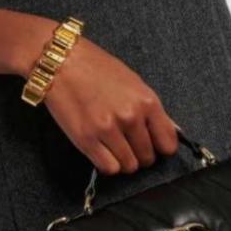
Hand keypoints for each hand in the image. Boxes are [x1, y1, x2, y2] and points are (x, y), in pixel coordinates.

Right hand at [43, 36, 179, 174]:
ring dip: (124, 161)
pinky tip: (102, 151)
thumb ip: (151, 110)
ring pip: (129, 166)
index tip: (152, 145)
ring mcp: (108, 130)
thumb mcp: (133, 82)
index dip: (160, 148)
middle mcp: (131, 117)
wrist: (61, 62)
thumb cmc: (96, 68)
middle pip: (148, 157)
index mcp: (147, 101)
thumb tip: (169, 133)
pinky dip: (108, 164)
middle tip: (128, 144)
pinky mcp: (86, 140)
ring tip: (114, 147)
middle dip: (140, 155)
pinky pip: (109, 168)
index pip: (168, 143)